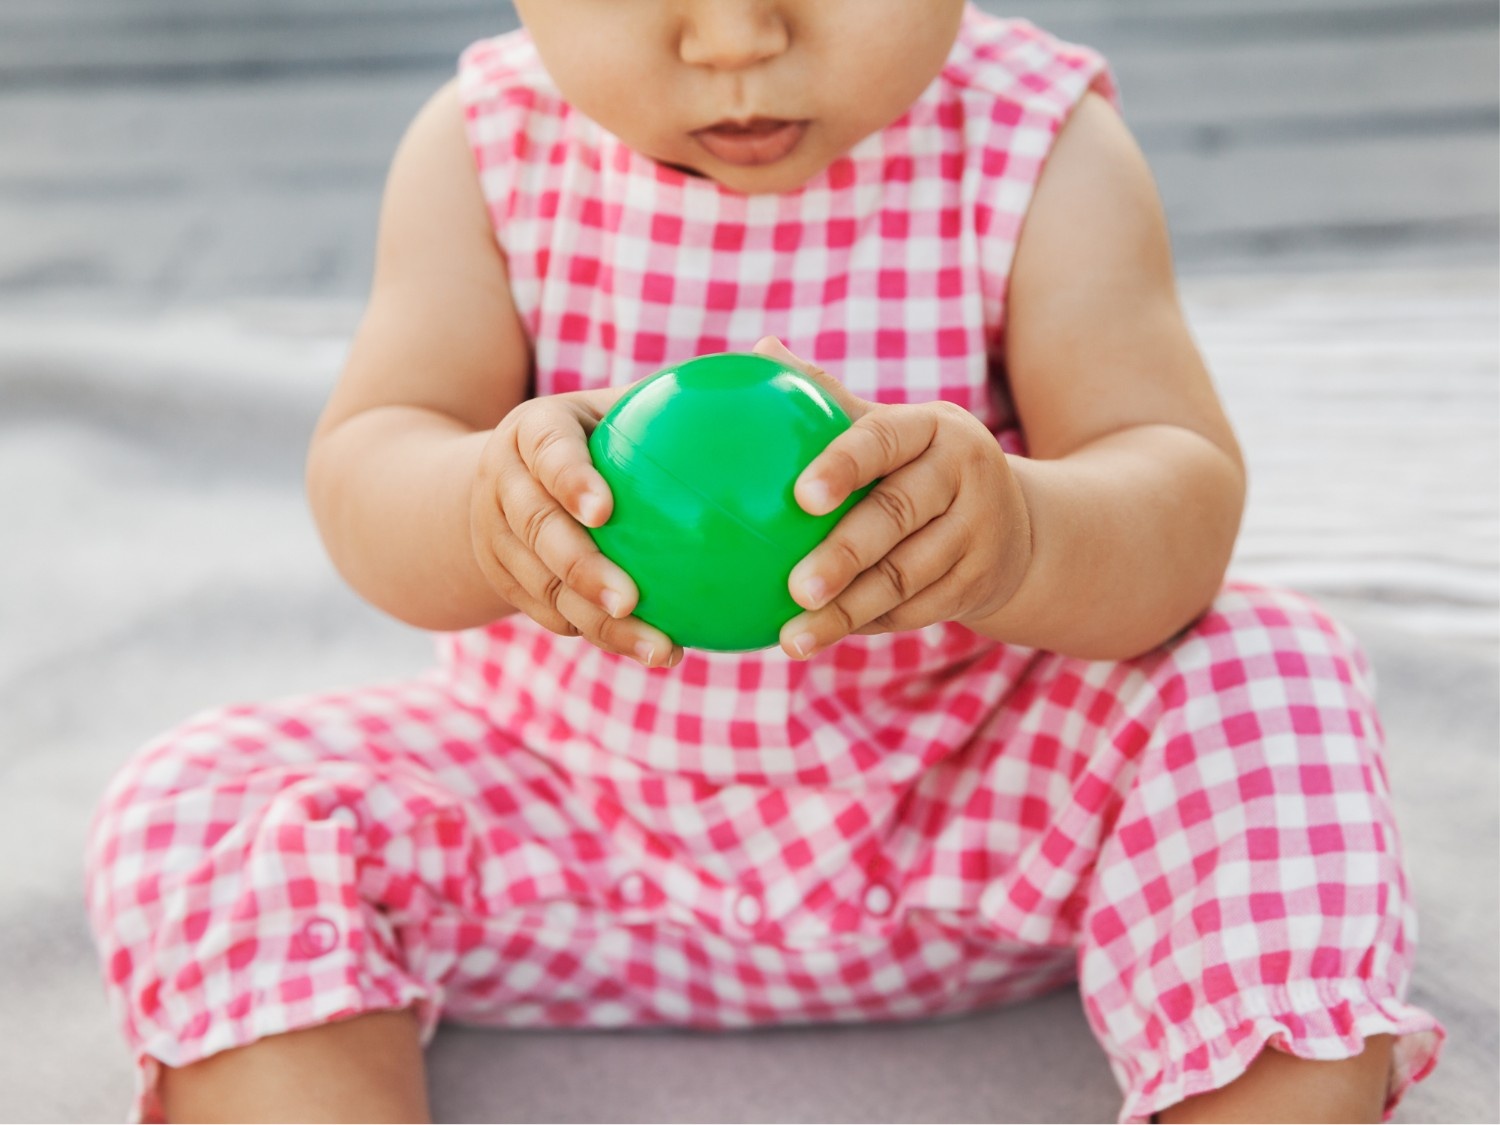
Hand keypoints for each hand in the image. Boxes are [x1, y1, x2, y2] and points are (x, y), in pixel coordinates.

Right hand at [470, 386, 683, 667]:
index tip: (604, 510)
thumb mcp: (620, 401)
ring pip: (546, 588)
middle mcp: (505, 485)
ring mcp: (498, 540)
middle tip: (630, 598)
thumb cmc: (596, 432)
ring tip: (661, 649)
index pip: (547, 453)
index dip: (569, 480)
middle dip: (581, 569)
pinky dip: (602, 637)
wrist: (506, 479)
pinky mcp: (505, 583)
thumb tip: (775, 352)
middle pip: (538, 532)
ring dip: (599, 624)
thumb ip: (682, 391)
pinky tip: (661, 650)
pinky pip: (554, 616)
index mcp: (532, 432)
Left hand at [755, 338, 1032, 659]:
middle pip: (897, 517)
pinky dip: (866, 626)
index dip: (845, 464)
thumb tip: (760, 351)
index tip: (801, 496)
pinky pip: (914, 611)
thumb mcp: (890, 429)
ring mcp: (977, 534)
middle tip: (795, 587)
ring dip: (847, 611)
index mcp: (934, 428)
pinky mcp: (977, 584)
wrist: (1015, 523)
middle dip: (844, 556)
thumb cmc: (918, 466)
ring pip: (905, 578)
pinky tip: (820, 637)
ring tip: (793, 637)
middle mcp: (964, 475)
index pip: (886, 438)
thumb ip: (828, 399)